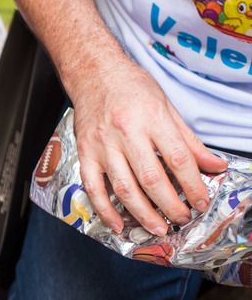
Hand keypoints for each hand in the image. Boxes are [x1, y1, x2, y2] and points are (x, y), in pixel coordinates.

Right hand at [72, 63, 226, 233]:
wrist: (93, 73)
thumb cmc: (131, 87)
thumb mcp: (168, 107)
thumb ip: (189, 141)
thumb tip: (214, 165)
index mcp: (152, 118)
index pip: (177, 158)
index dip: (192, 184)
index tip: (201, 200)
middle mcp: (126, 133)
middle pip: (151, 178)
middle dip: (170, 204)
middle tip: (182, 217)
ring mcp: (102, 145)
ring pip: (123, 187)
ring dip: (142, 213)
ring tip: (158, 227)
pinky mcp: (85, 153)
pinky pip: (93, 187)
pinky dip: (105, 209)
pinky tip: (117, 224)